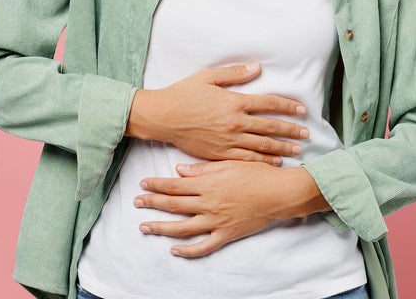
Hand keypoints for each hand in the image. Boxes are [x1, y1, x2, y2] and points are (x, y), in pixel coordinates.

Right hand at [126, 63, 308, 164]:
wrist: (163, 117)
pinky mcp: (219, 154)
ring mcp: (228, 140)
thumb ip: (234, 73)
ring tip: (297, 150)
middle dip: (291, 131)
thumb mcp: (208, 77)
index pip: (269, 104)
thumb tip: (256, 68)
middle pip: (270, 127)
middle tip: (306, 134)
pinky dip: (262, 161)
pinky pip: (246, 159)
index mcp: (234, 102)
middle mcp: (235, 123)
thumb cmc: (183, 93)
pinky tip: (274, 162)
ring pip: (262, 146)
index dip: (288, 107)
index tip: (301, 110)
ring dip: (281, 148)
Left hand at [134, 161, 329, 256]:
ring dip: (161, 227)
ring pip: (182, 227)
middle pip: (174, 204)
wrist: (279, 193)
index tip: (142, 183)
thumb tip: (179, 170)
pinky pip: (203, 246)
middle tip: (136, 202)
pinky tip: (174, 250)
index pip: (175, 184)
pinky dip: (187, 250)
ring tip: (145, 226)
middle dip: (152, 203)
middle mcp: (208, 203)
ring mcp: (216, 221)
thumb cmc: (257, 174)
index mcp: (208, 183)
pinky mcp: (226, 234)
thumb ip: (203, 169)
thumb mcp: (229, 164)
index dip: (156, 184)